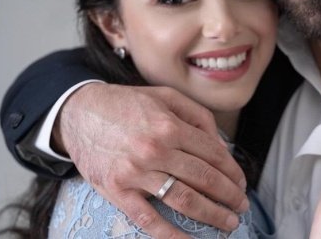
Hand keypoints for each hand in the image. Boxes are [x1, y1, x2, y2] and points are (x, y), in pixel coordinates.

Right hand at [54, 83, 247, 237]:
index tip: (242, 183)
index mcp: (170, 125)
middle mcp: (155, 149)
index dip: (232, 171)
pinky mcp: (116, 191)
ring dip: (211, 215)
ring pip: (183, 199)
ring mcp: (135, 172)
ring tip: (228, 223)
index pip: (213, 154)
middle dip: (229, 195)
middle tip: (242, 206)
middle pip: (204, 179)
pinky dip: (170, 235)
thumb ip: (197, 115)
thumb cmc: (127, 103)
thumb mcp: (166, 96)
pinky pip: (147, 219)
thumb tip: (221, 144)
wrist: (79, 112)